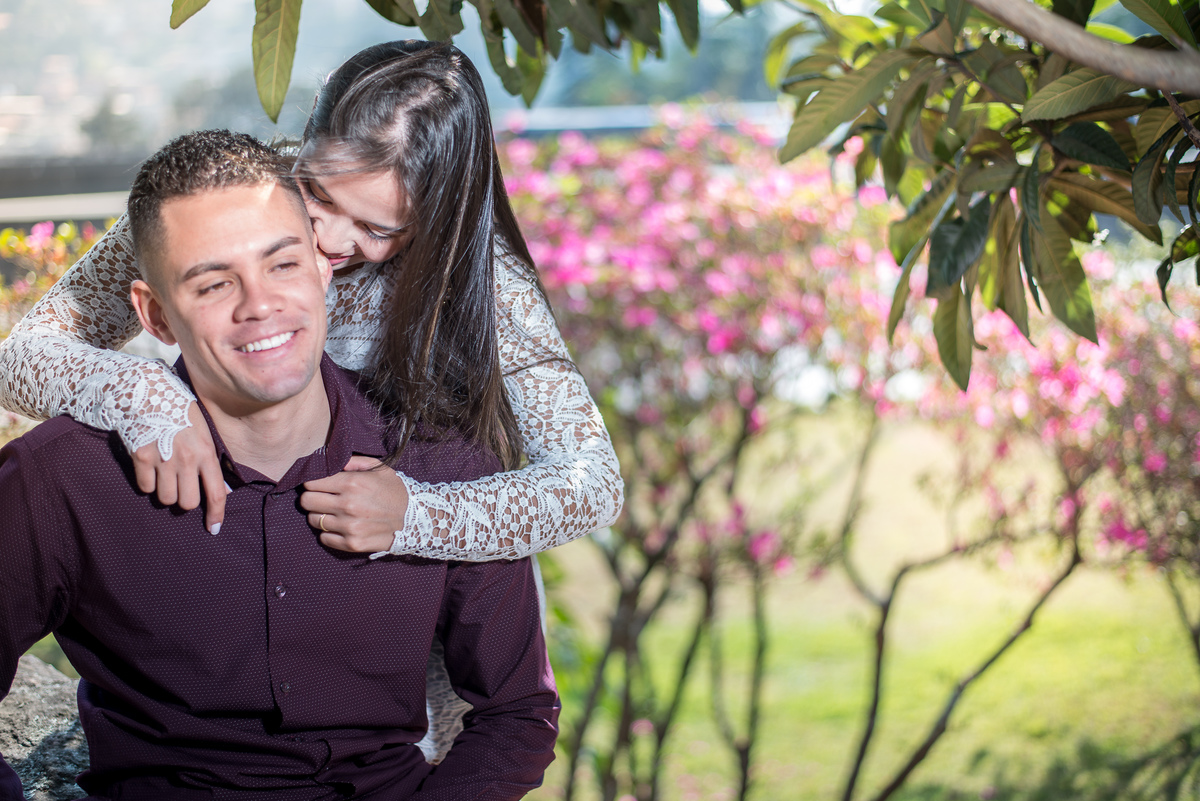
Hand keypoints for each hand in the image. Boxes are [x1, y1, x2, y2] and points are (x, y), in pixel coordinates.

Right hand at [131, 402, 226, 532]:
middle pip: (187, 503)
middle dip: (184, 501)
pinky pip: (145, 487)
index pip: (216, 493)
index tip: (213, 528)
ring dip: (165, 493)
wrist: (147, 390)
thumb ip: (209, 457)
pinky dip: (147, 483)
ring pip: (165, 498)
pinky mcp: (141, 457)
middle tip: (181, 488)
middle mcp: (186, 459)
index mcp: (206, 452)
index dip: (216, 515)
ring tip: (165, 476)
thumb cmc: (179, 410)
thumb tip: (217, 487)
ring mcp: (162, 459)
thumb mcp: (203, 430)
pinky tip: (150, 468)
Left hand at [300, 455, 409, 552]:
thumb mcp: (380, 469)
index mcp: (352, 483)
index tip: (321, 484)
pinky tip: (342, 527)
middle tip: (324, 498)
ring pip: (313, 520)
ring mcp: (349, 526)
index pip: (311, 482)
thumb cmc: (396, 492)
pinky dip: (329, 533)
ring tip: (336, 513)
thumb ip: (353, 461)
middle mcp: (347, 505)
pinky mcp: (351, 544)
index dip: (314, 482)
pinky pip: (324, 538)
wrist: (417, 521)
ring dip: (321, 515)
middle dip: (313, 497)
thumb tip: (330, 459)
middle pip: (306, 501)